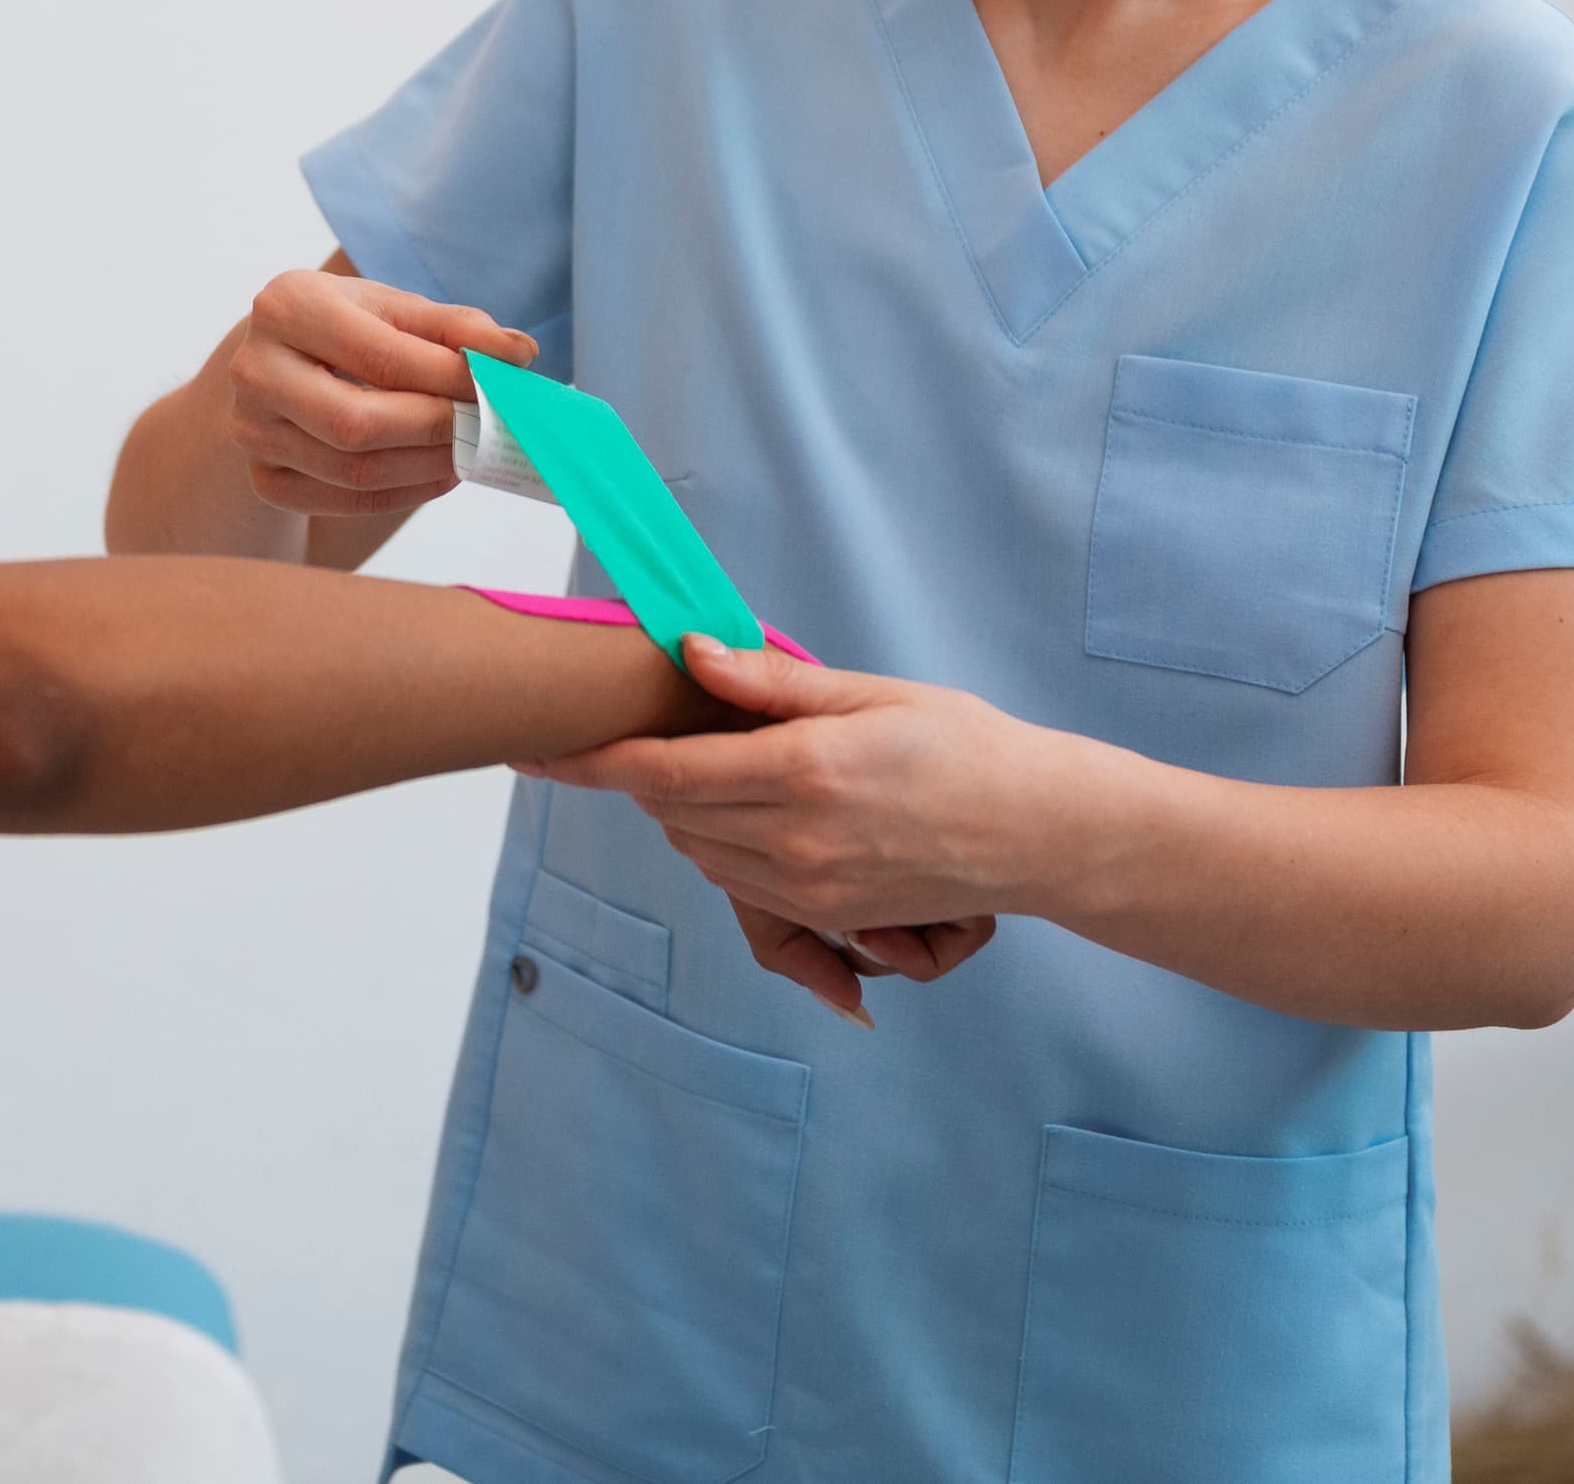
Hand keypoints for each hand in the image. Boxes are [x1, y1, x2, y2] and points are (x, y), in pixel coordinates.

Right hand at [222, 266, 535, 518]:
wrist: (281, 365)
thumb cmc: (348, 330)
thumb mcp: (394, 311)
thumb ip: (456, 327)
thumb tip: (520, 353)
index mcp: (287, 305)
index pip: (379, 355)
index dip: (448, 377)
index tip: (499, 385)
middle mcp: (253, 368)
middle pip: (355, 423)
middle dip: (435, 430)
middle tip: (486, 426)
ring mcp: (250, 429)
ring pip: (352, 471)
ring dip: (427, 467)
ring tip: (470, 450)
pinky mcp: (263, 477)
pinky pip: (342, 501)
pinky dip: (403, 494)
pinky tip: (437, 473)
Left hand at [527, 635, 1055, 1020]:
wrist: (1038, 832)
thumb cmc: (962, 746)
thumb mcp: (869, 694)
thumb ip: (770, 683)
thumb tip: (689, 654)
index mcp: (801, 772)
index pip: (663, 770)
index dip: (590, 762)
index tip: (535, 750)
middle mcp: (796, 840)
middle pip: (669, 812)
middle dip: (642, 773)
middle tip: (640, 729)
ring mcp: (811, 889)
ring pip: (697, 851)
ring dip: (683, 810)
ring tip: (714, 764)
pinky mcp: (828, 919)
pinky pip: (739, 883)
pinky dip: (723, 845)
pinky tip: (753, 809)